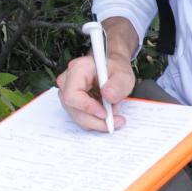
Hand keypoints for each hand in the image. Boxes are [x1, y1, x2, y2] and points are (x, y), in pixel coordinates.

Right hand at [55, 17, 137, 131]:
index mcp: (78, 69)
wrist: (113, 70)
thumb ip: (118, 84)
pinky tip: (107, 115)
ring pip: (77, 116)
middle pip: (73, 108)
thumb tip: (108, 96)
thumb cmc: (115, 69)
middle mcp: (68, 81)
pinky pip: (80, 117)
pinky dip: (95, 120)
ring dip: (97, 121)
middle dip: (95, 119)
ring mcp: (68, 92)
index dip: (87, 107)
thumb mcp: (123, 75)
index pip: (72, 94)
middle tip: (115, 120)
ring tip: (113, 113)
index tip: (104, 113)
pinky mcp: (72, 102)